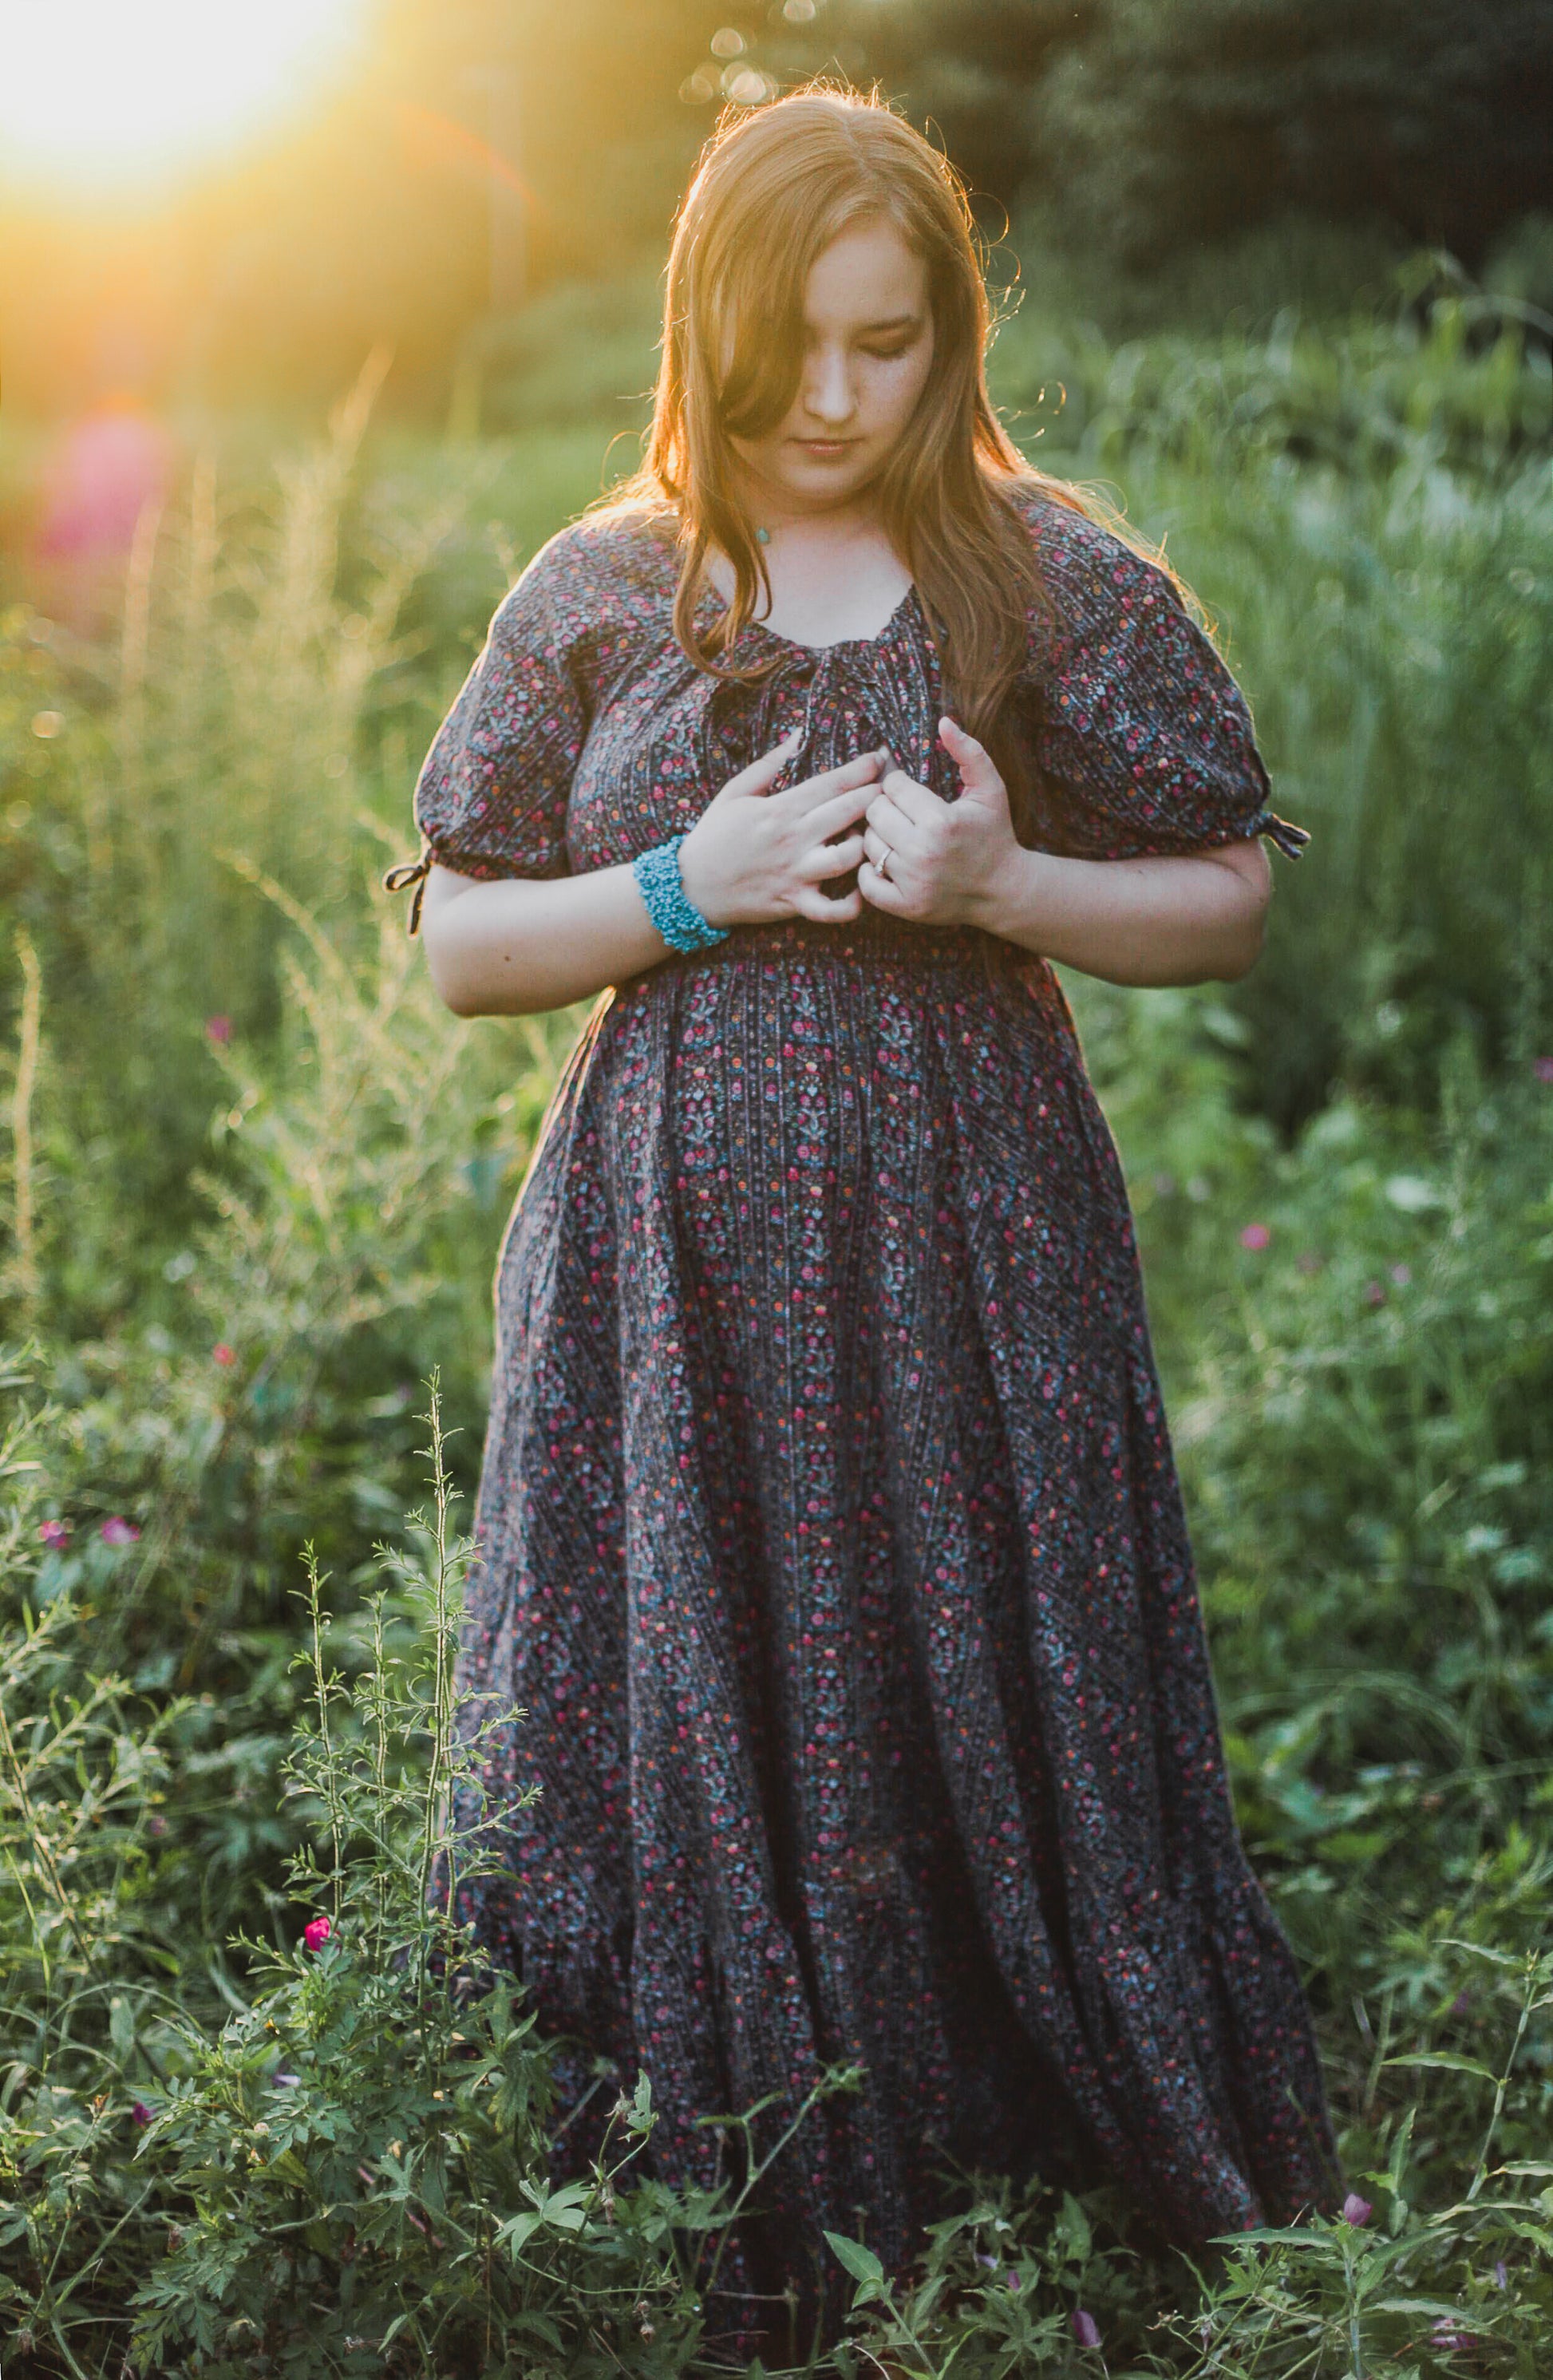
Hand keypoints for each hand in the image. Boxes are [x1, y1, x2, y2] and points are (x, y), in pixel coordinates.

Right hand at [677, 729, 888, 927]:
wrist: (690, 886)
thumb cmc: (713, 835)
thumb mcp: (735, 791)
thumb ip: (769, 763)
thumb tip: (797, 735)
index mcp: (780, 809)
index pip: (830, 784)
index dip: (860, 770)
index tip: (879, 759)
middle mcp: (792, 840)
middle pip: (847, 814)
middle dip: (875, 799)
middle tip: (892, 791)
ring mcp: (795, 873)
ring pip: (846, 859)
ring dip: (866, 846)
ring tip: (873, 838)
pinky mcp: (793, 903)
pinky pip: (831, 910)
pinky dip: (852, 905)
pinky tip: (862, 890)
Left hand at [857, 716, 1019, 926]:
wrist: (1002, 889)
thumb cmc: (994, 833)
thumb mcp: (991, 789)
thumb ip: (969, 752)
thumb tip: (944, 720)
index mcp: (941, 821)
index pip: (892, 787)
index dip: (900, 785)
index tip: (912, 794)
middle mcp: (924, 852)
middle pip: (874, 812)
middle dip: (886, 808)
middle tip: (903, 815)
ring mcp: (913, 882)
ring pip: (868, 844)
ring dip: (879, 837)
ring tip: (899, 837)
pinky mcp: (905, 906)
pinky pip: (866, 882)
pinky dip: (871, 871)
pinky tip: (889, 862)